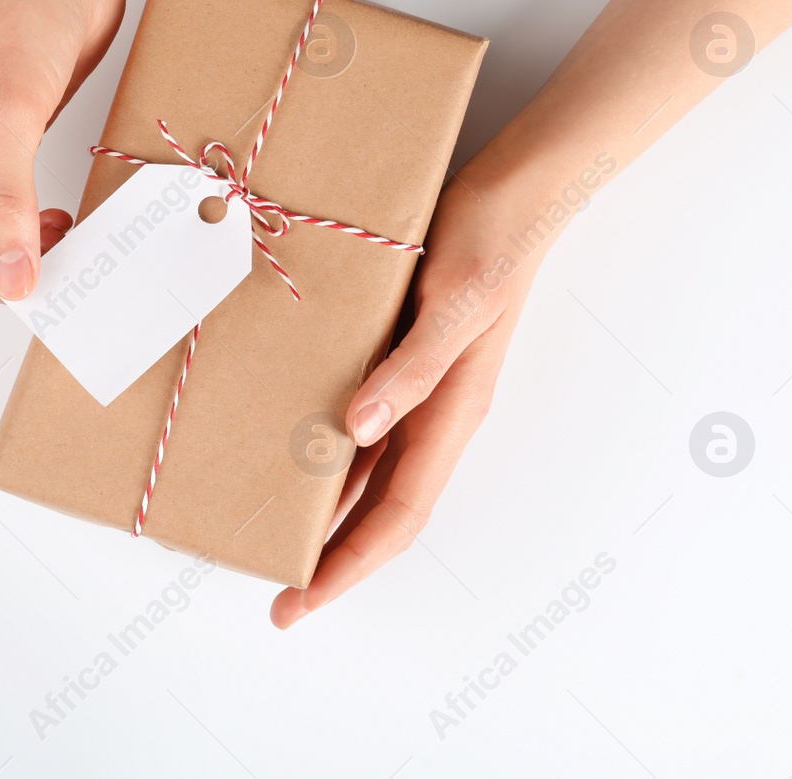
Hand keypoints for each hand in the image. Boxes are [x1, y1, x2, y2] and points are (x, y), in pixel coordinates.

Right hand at [0, 0, 125, 300]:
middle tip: (46, 277)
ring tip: (61, 249)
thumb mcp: (11, 114)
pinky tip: (62, 223)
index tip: (12, 290)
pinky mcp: (1, 132)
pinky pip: (7, 198)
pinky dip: (31, 220)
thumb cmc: (21, 7)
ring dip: (14, 244)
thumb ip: (8, 203)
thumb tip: (11, 277)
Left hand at [271, 176, 539, 627]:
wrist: (517, 189)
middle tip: (276, 596)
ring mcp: (420, 388)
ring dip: (325, 514)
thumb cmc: (491, 239)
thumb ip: (410, 369)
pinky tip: (290, 456)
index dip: (349, 565)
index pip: (397, 515)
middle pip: (379, 510)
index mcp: (450, 413)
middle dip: (331, 559)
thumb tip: (357, 430)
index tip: (301, 602)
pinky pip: (360, 425)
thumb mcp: (453, 303)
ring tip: (274, 540)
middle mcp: (435, 413)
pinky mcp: (403, 356)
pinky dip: (326, 455)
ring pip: (367, 474)